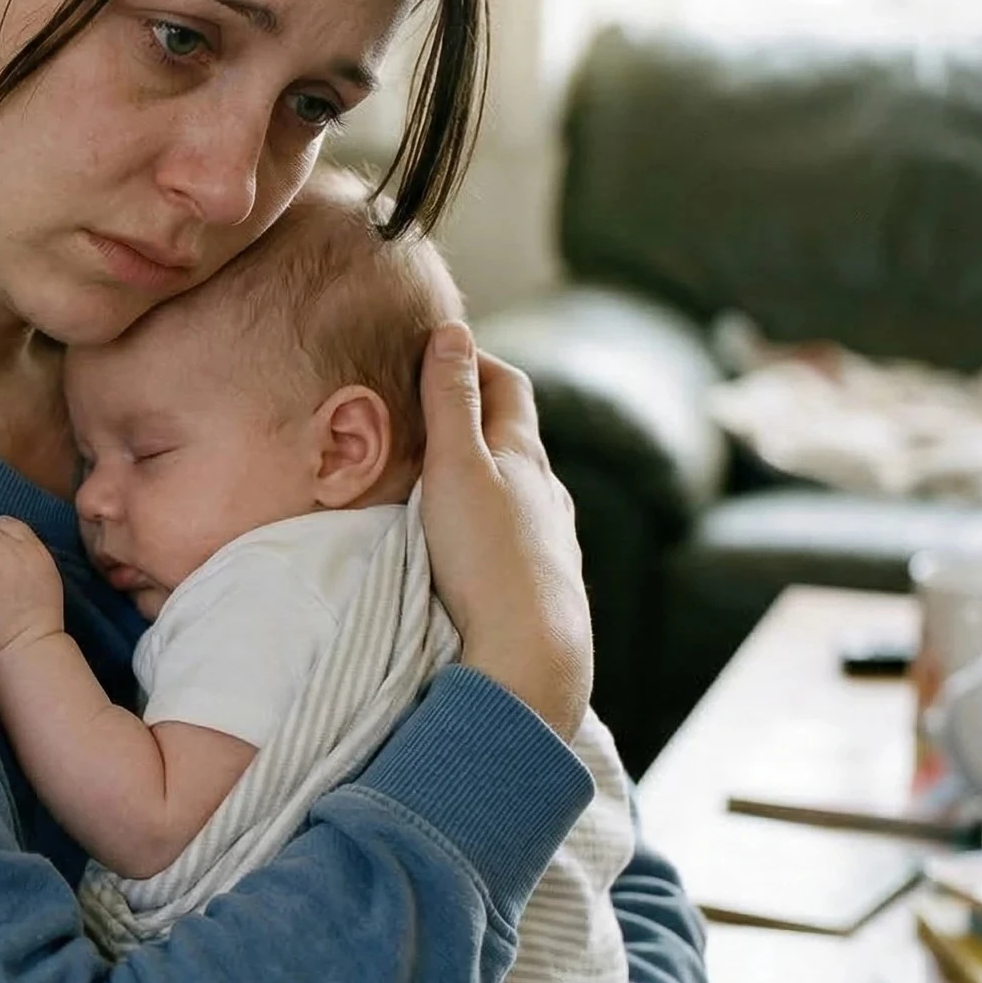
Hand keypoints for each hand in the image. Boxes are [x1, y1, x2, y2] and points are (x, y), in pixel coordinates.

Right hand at [417, 323, 590, 737]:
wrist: (532, 652)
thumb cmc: (487, 556)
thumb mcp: (456, 466)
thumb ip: (450, 401)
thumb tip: (454, 330)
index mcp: (525, 455)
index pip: (507, 386)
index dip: (472, 360)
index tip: (434, 352)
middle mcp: (548, 491)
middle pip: (517, 436)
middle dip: (478, 414)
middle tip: (429, 410)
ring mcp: (552, 538)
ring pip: (522, 490)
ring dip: (487, 473)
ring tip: (444, 477)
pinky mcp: (546, 582)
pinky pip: (521, 534)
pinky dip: (495, 520)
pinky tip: (476, 541)